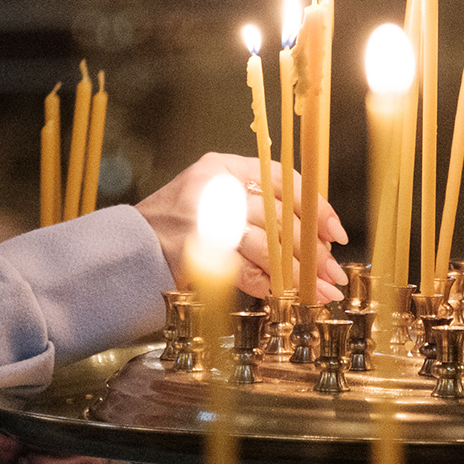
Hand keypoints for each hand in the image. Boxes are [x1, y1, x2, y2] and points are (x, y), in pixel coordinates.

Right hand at [133, 152, 347, 301]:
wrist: (128, 251)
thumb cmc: (175, 228)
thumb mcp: (212, 199)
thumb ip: (254, 207)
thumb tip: (312, 238)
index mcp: (222, 166)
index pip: (282, 178)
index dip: (315, 205)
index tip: (335, 232)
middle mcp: (217, 188)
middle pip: (281, 215)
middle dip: (313, 249)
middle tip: (333, 272)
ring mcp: (206, 220)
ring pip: (270, 246)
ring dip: (300, 273)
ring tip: (320, 292)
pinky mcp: (200, 253)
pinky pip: (247, 272)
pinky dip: (271, 286)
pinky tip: (288, 297)